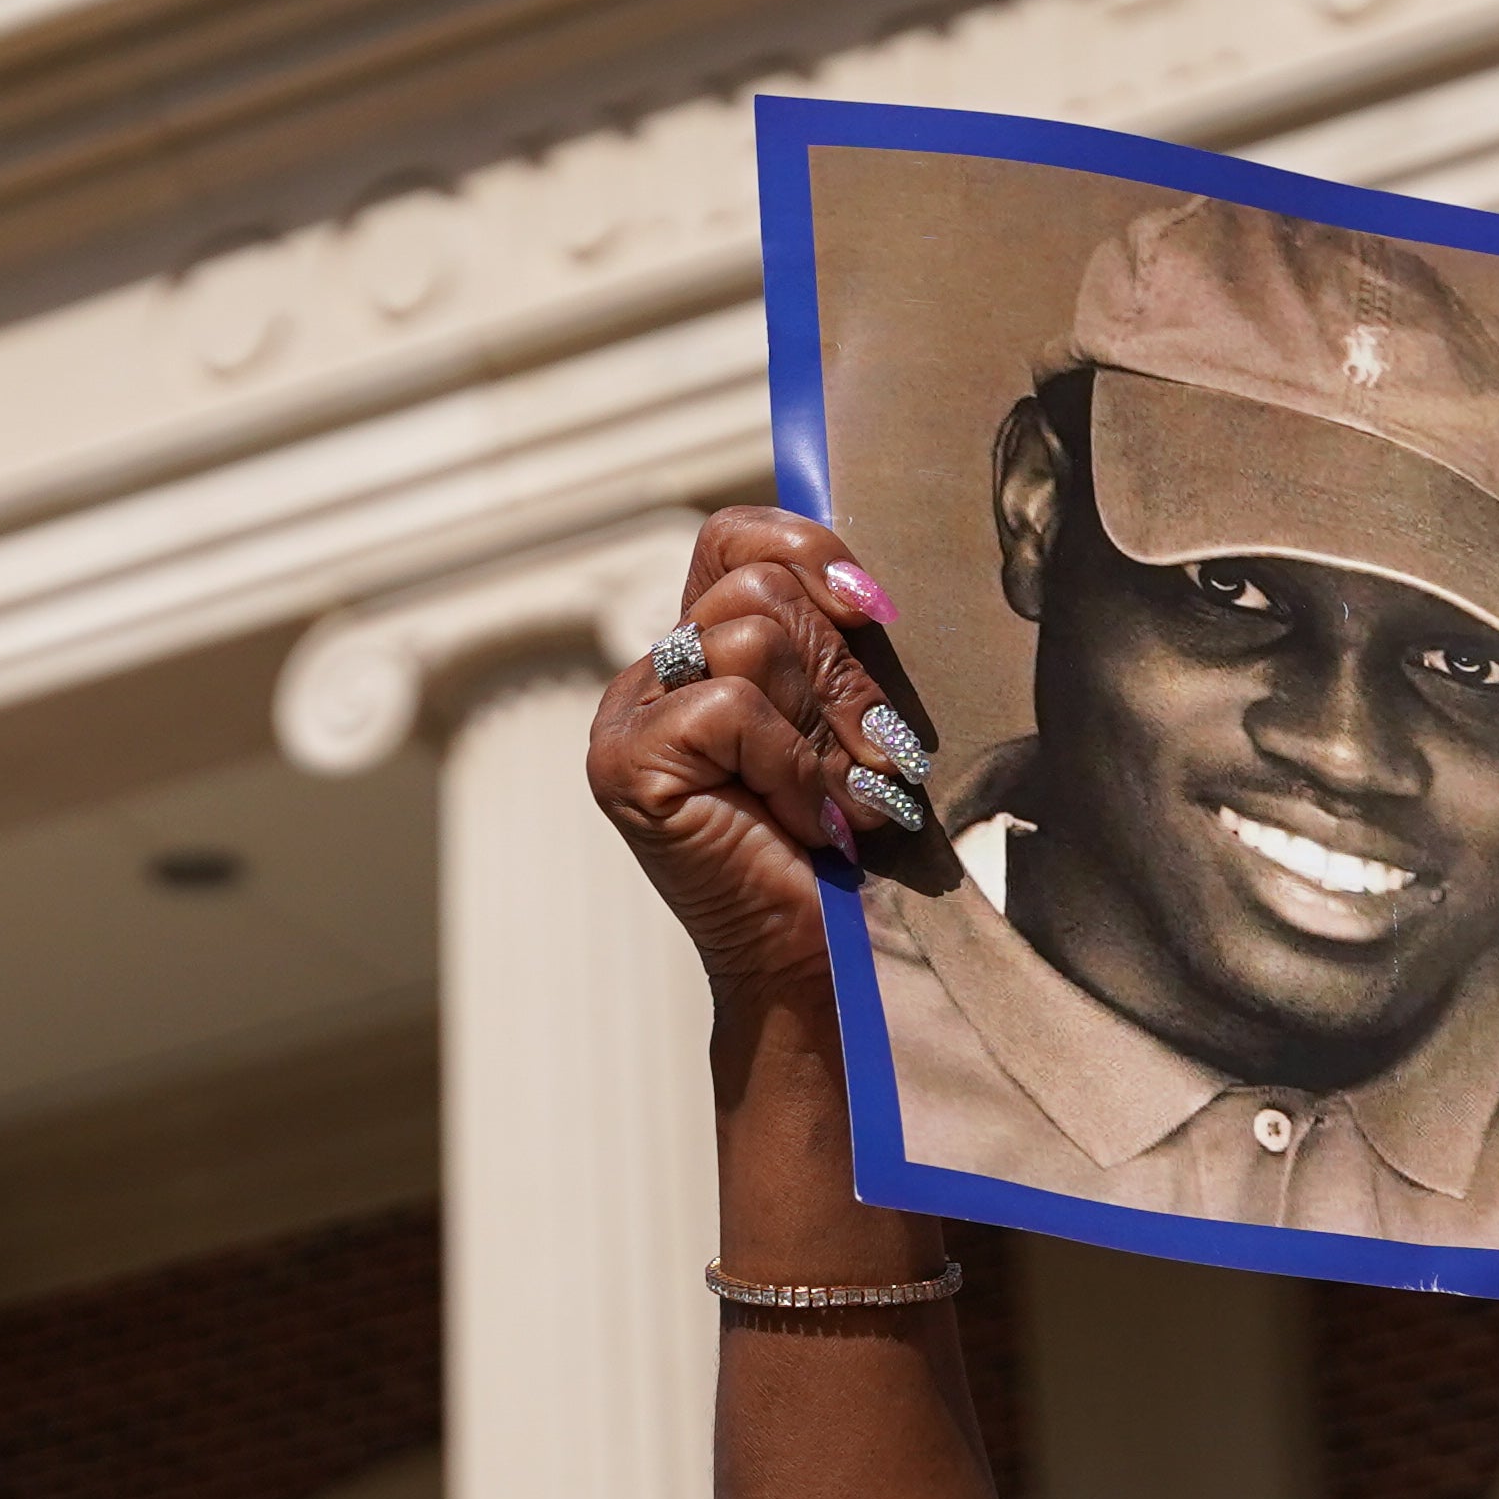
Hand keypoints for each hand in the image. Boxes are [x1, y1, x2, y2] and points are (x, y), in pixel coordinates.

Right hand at [591, 508, 942, 1003]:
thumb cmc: (839, 844)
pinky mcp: (627, 762)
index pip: (731, 538)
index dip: (807, 549)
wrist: (813, 960)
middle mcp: (649, 679)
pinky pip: (730, 705)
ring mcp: (627, 720)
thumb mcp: (842, 720)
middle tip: (871, 758)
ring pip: (748, 637)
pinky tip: (802, 822)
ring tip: (836, 800)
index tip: (871, 611)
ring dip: (820, 728)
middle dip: (840, 672)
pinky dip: (789, 766)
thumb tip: (863, 593)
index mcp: (695, 657)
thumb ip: (831, 646)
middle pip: (757, 588)